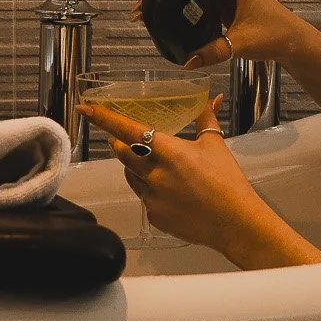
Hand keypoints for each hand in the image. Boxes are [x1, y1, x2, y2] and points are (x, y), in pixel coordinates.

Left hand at [76, 93, 320, 267]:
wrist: (235, 222)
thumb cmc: (228, 181)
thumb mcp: (215, 145)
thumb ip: (205, 119)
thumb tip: (210, 97)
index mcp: (169, 151)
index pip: (129, 130)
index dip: (105, 118)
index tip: (85, 109)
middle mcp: (155, 174)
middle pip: (122, 153)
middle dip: (119, 143)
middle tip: (124, 138)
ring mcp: (151, 197)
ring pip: (131, 176)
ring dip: (134, 166)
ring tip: (154, 165)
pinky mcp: (153, 216)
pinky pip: (143, 197)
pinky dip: (150, 189)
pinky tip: (170, 191)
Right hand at [137, 0, 298, 71]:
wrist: (293, 42)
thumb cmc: (276, 35)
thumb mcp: (241, 44)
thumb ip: (213, 52)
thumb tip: (187, 61)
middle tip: (144, 10)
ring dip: (176, 2)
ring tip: (152, 15)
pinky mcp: (228, 3)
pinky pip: (203, 2)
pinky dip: (188, 10)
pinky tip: (174, 21)